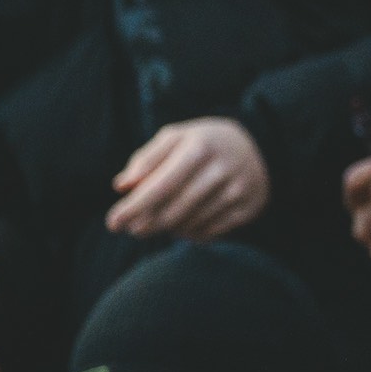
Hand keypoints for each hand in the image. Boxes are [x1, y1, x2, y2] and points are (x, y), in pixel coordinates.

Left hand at [108, 119, 269, 239]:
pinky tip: (182, 225)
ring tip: (158, 223)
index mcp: (199, 148)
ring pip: (190, 224)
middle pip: (173, 210)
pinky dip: (189, 233)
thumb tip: (121, 186)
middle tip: (132, 228)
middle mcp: (221, 170)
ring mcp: (237, 191)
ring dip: (167, 229)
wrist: (258, 145)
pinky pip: (209, 232)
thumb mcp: (175, 138)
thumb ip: (146, 160)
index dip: (134, 207)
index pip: (160, 186)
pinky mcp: (248, 208)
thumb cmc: (203, 143)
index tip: (112, 223)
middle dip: (146, 224)